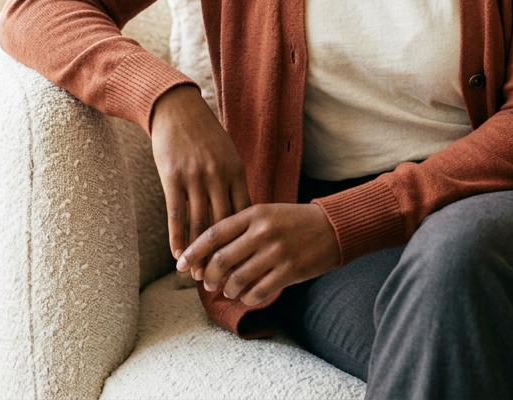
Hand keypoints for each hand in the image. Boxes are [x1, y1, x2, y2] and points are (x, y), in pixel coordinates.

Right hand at [150, 84, 251, 261]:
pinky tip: (178, 255)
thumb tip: (243, 212)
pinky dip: (178, 237)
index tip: (246, 261)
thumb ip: (233, 181)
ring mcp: (195, 177)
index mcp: (235, 171)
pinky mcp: (173, 177)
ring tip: (199, 275)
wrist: (177, 109)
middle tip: (223, 279)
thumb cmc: (204, 134)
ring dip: (199, 252)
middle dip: (223, 253)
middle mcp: (218, 176)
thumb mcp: (227, 154)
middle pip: (224, 224)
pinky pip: (176, 213)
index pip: (244, 213)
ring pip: (199, 223)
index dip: (244, 240)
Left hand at [178, 203, 340, 305]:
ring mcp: (277, 252)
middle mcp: (264, 232)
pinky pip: (258, 292)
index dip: (194, 251)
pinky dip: (247, 298)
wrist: (331, 227)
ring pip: (237, 280)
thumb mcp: (266, 213)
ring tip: (228, 290)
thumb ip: (239, 227)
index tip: (181, 264)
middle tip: (206, 282)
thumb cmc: (292, 221)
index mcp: (255, 213)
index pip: (215, 233)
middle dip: (207, 276)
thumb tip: (209, 253)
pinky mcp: (289, 271)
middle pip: (221, 260)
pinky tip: (248, 296)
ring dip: (227, 290)